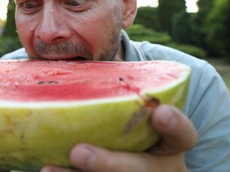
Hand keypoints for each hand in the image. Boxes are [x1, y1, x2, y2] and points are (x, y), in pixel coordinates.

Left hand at [41, 104, 197, 171]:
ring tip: (48, 168)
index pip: (183, 135)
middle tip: (79, 153)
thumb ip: (127, 97)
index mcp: (170, 144)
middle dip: (108, 163)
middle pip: (138, 169)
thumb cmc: (138, 126)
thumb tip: (79, 67)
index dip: (174, 125)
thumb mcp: (142, 114)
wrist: (147, 158)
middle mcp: (156, 167)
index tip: (160, 112)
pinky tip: (46, 168)